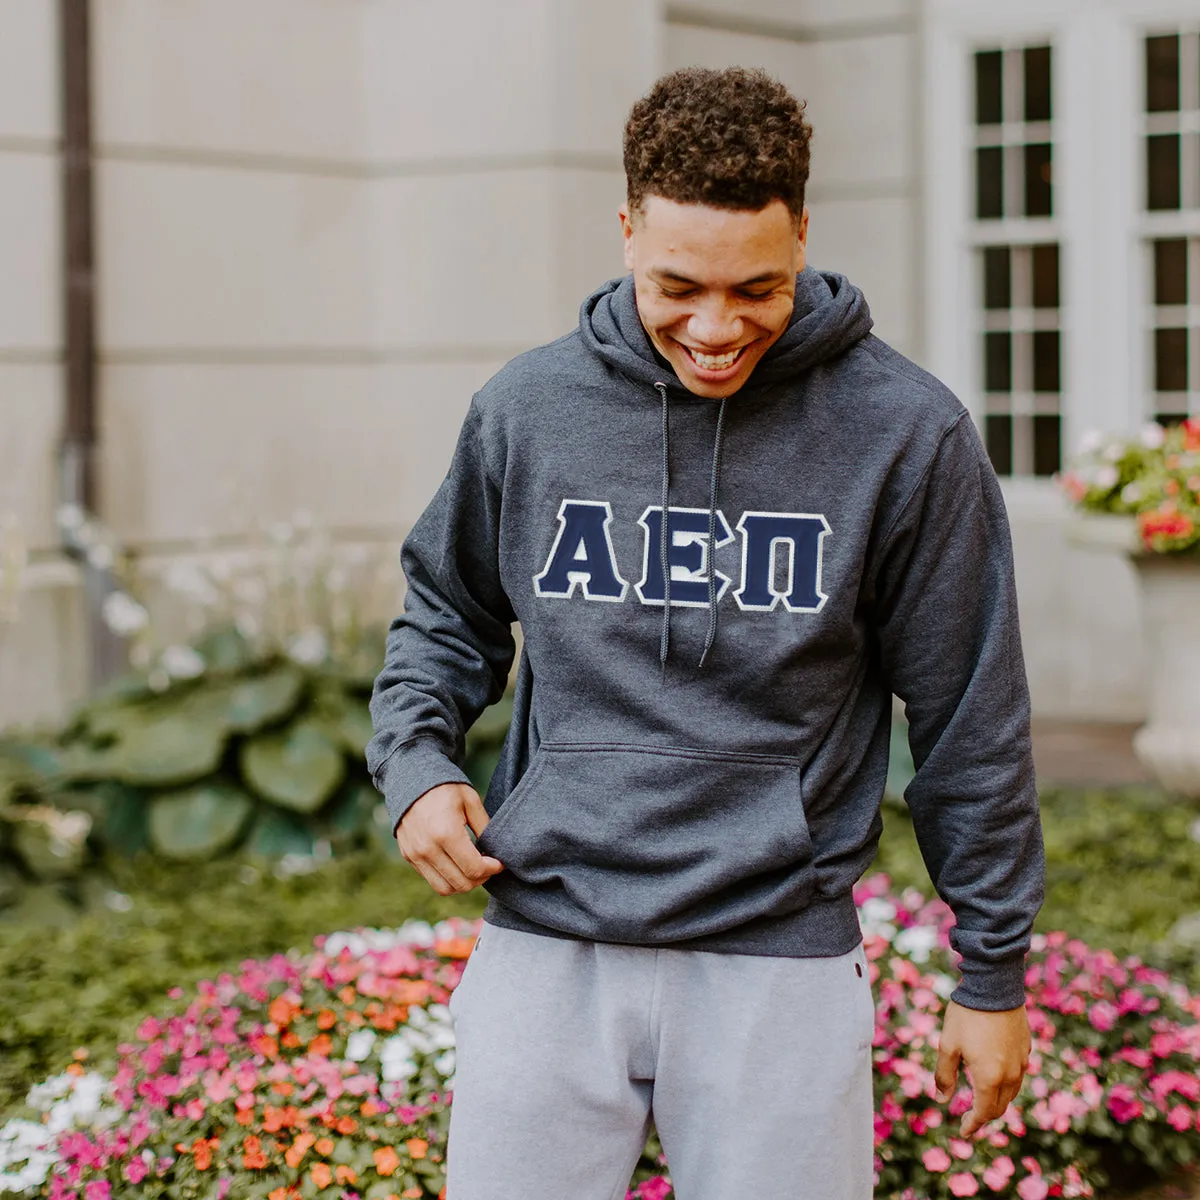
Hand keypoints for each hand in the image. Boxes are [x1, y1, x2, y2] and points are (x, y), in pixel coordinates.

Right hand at [397, 782, 503, 895]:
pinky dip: (448, 878)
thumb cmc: (446, 788)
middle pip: (461, 884)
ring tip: (473, 868)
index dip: (492, 870)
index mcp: (446, 833)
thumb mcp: (471, 801)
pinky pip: (432, 879)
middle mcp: (428, 848)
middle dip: (480, 878)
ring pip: (445, 888)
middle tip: (488, 866)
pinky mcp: (409, 856)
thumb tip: (496, 852)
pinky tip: (457, 863)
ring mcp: (415, 855)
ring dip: (463, 883)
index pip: (474, 869)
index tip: (499, 862)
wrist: (411, 779)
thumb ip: (485, 828)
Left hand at [935, 1001, 1029, 1136]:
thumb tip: (942, 1100)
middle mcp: (1011, 1074)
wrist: (994, 986)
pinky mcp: (1026, 1048)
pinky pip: (1017, 1074)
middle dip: (984, 1115)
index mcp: (990, 1077)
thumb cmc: (966, 1015)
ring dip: (996, 1100)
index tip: (963, 1132)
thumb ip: (944, 1075)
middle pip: (999, 1106)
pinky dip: (1005, 1083)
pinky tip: (994, 1075)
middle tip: (970, 1118)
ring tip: (981, 1099)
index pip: (984, 1113)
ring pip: (1011, 1092)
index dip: (973, 1124)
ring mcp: (1022, 1061)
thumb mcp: (947, 1044)